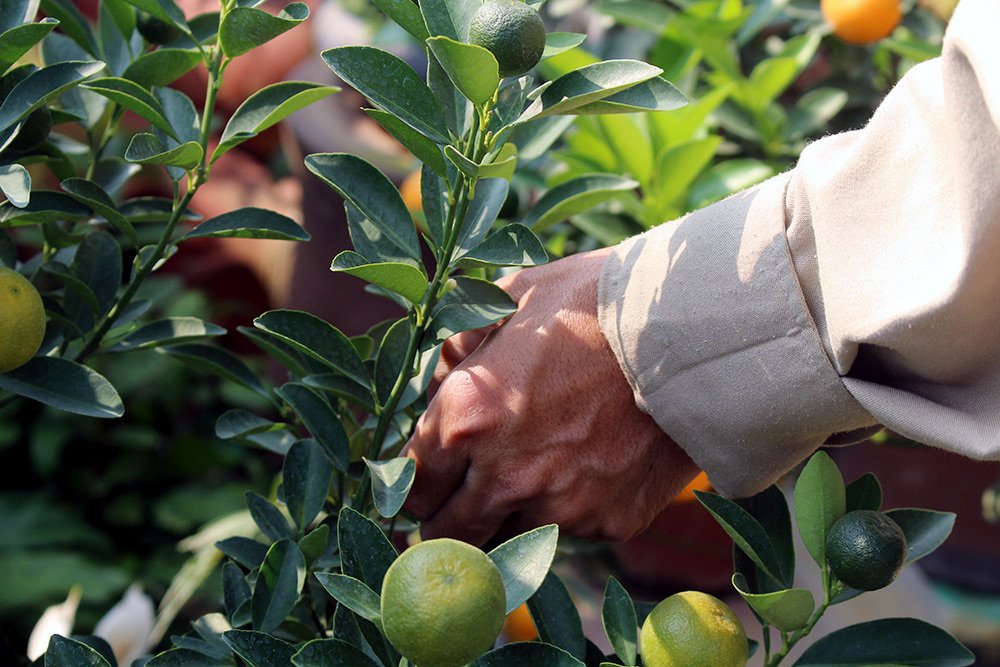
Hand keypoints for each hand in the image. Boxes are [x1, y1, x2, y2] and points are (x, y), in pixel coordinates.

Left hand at [404, 248, 698, 545]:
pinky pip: (570, 529)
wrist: (692, 332)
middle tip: (456, 505)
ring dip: (504, 519)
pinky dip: (568, 508)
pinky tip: (590, 464)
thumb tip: (441, 379)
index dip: (414, 483)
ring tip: (530, 476)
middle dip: (444, 522)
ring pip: (507, 541)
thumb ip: (461, 346)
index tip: (425, 480)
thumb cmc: (593, 303)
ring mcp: (560, 508)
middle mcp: (505, 476)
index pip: (412, 484)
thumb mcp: (512, 299)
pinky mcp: (608, 523)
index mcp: (467, 419)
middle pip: (446, 537)